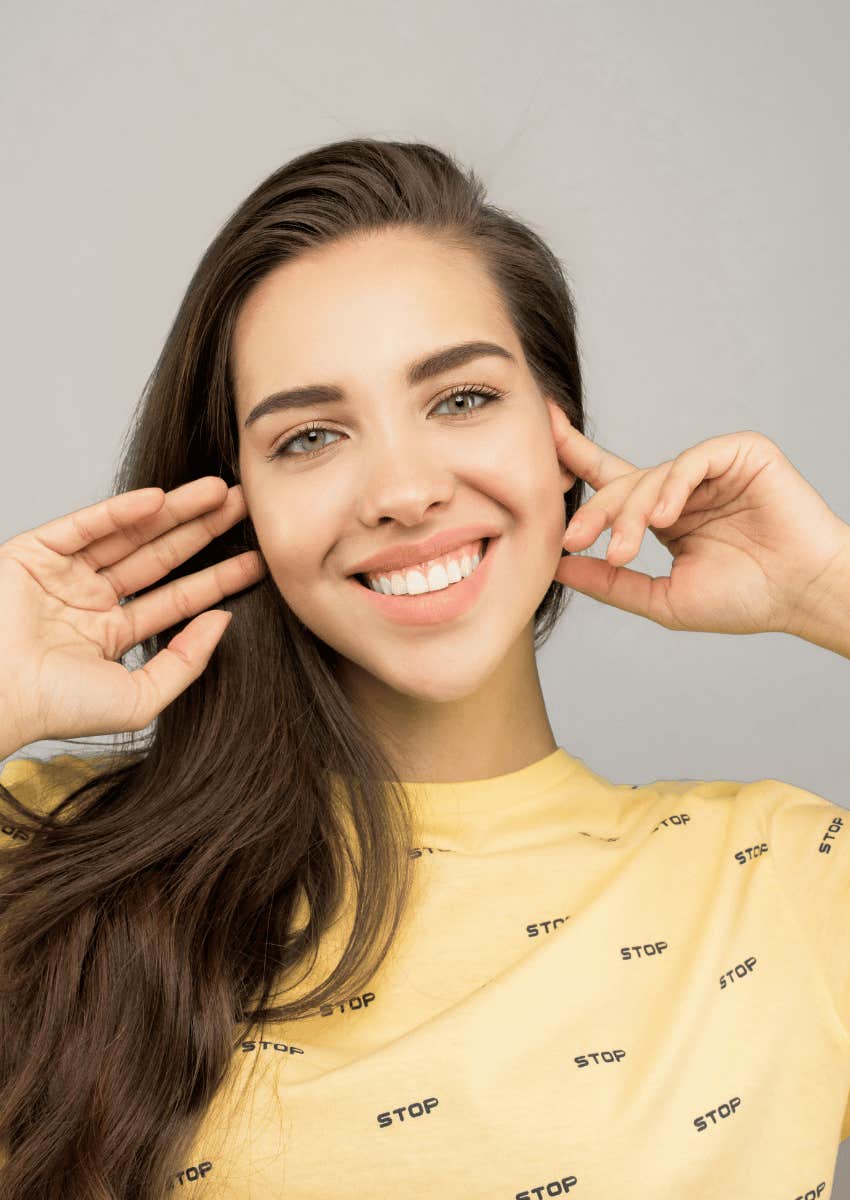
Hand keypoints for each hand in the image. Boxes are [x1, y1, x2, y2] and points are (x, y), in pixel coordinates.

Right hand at [0, 477, 266, 748]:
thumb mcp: (140, 697)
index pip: (176, 598)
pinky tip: (160, 499)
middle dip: (203, 530)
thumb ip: (185, 661)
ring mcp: (63, 575)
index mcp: (110, 635)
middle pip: (159, 556)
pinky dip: (120, 511)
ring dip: (174, 511)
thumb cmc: (55, 708)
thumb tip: (222, 621)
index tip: (257, 560)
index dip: (218, 578)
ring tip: (220, 492)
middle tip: (245, 506)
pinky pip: (85, 525)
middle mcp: (89, 601)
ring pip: (130, 534)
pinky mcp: (35, 553)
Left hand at [547, 400, 849, 636]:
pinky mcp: (742, 454)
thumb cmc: (745, 600)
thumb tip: (558, 567)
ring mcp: (712, 469)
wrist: (802, 596)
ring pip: (652, 474)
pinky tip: (664, 517)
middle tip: (577, 540)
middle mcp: (683, 488)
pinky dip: (673, 486)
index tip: (542, 435)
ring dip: (631, 512)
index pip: (611, 480)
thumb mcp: (662, 599)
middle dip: (595, 511)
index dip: (576, 455)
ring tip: (627, 548)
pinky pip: (693, 459)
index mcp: (664, 515)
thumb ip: (610, 583)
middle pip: (622, 482)